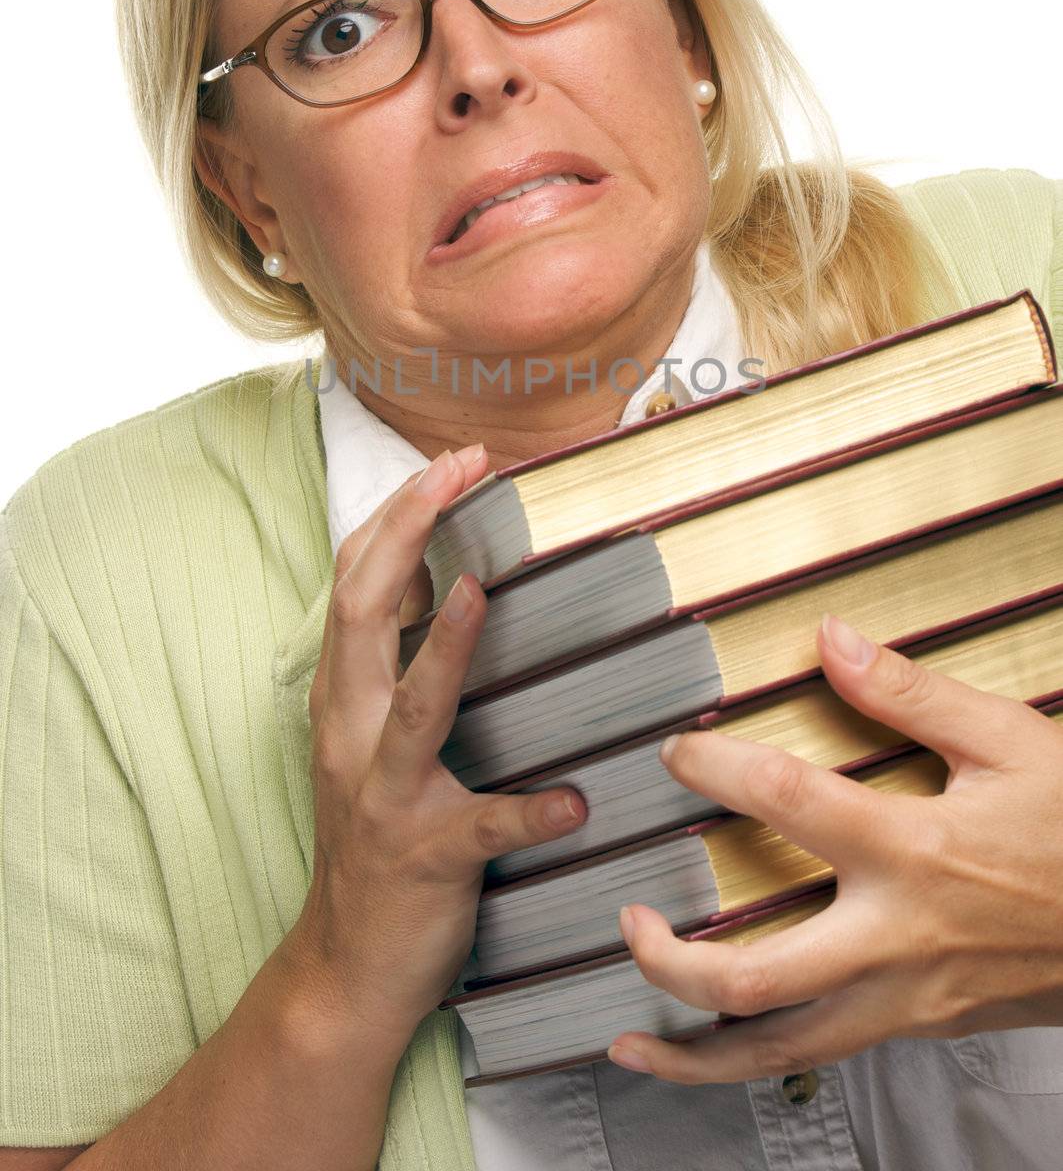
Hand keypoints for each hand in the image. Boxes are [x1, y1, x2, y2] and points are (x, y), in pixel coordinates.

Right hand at [283, 444, 586, 1056]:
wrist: (346, 965)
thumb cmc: (373, 834)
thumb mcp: (366, 736)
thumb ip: (393, 662)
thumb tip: (444, 575)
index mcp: (342, 696)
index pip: (353, 581)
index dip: (395, 514)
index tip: (449, 460)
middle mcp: (350, 734)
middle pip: (361, 615)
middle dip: (405, 533)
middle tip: (457, 470)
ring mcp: (385, 797)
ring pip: (408, 714)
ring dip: (443, 651)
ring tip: (481, 593)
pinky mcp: (428, 857)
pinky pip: (479, 827)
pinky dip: (525, 810)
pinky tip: (570, 801)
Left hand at [606, 611, 1062, 1082]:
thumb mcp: (1009, 742)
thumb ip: (909, 692)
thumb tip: (834, 639)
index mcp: (912, 851)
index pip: (782, 800)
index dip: (713, 766)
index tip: (677, 752)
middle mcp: (893, 938)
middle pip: (750, 974)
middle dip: (667, 956)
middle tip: (628, 915)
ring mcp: (903, 998)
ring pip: (777, 1051)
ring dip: (693, 1052)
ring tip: (628, 1040)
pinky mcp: (917, 1026)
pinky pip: (819, 1058)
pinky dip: (754, 1062)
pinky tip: (716, 1050)